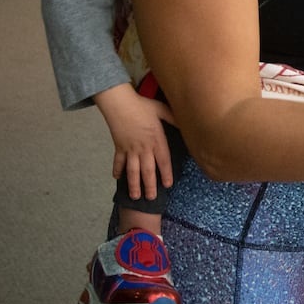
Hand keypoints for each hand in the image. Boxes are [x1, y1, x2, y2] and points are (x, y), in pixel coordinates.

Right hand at [94, 82, 175, 199]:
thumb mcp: (162, 110)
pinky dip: (117, 170)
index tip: (168, 185)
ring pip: (132, 171)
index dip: (166, 174)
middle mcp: (143, 148)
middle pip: (147, 171)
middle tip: (151, 199)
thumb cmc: (143, 106)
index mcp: (156, 140)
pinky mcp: (119, 147)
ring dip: (133, 184)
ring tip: (135, 196)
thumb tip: (187, 123)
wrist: (120, 104)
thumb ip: (174, 118)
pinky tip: (117, 179)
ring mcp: (130, 149)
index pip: (163, 160)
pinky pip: (118, 161)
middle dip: (150, 186)